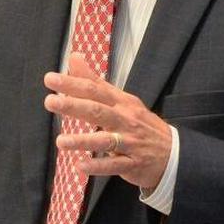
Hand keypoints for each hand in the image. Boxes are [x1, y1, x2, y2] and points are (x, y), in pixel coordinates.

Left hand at [43, 53, 172, 190]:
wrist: (173, 153)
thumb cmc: (140, 124)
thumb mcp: (122, 100)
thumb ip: (95, 81)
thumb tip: (74, 57)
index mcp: (121, 103)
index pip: (95, 90)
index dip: (73, 84)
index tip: (50, 79)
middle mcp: (125, 120)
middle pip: (98, 110)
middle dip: (74, 106)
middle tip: (50, 102)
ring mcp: (130, 142)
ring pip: (105, 140)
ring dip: (83, 140)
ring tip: (60, 142)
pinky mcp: (132, 163)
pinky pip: (114, 165)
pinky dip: (98, 166)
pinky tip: (80, 166)